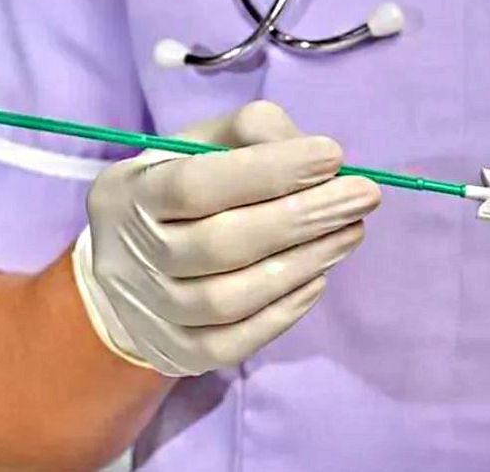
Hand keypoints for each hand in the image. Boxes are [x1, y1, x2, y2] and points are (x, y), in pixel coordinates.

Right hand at [73, 101, 380, 376]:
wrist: (125, 268)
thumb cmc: (179, 191)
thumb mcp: (201, 145)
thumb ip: (254, 134)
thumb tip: (321, 159)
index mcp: (130, 193)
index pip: (197, 184)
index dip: (269, 170)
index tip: (333, 155)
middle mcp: (132, 256)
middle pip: (222, 244)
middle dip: (304, 218)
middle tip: (364, 196)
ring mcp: (153, 312)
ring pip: (231, 298)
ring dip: (303, 263)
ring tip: (351, 232)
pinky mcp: (177, 354)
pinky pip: (235, 343)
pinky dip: (284, 312)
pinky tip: (319, 278)